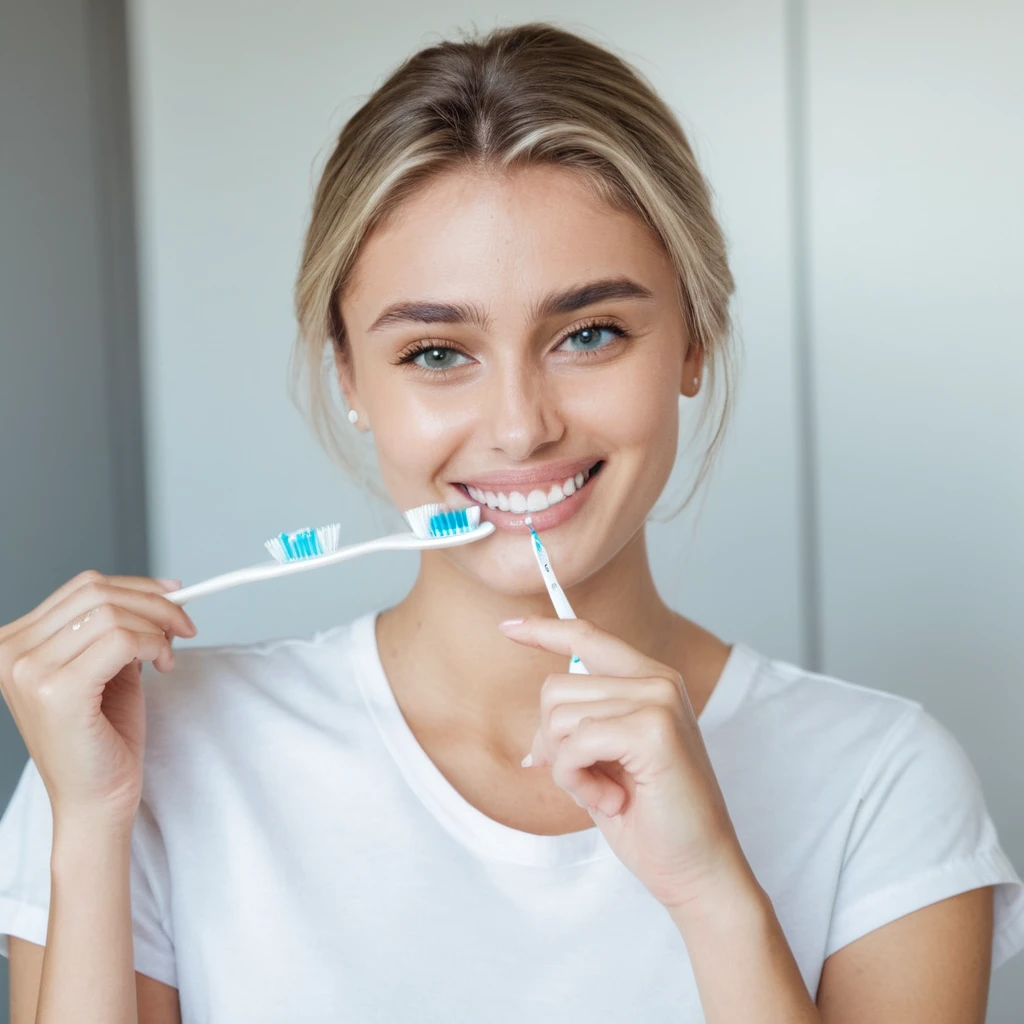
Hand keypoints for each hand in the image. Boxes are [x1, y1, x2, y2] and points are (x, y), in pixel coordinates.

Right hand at [0, 570, 196, 826]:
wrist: (95, 800)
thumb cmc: (102, 738)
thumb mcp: (108, 667)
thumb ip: (120, 627)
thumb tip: (163, 591)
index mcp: (15, 643)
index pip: (81, 587)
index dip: (136, 585)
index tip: (174, 594)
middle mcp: (11, 653)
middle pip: (96, 592)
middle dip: (154, 603)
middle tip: (184, 625)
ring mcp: (28, 671)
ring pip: (111, 613)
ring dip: (157, 627)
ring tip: (168, 655)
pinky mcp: (57, 691)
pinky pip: (121, 639)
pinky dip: (153, 645)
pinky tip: (162, 666)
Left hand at [499, 615, 750, 910]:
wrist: (698, 871)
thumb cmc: (650, 820)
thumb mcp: (604, 766)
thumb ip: (578, 733)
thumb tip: (535, 737)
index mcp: (648, 682)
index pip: (587, 637)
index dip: (544, 630)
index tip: (507, 628)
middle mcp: (657, 681)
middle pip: (556, 687)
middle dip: (551, 742)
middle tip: (585, 780)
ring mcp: (658, 701)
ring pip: (560, 717)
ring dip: (567, 768)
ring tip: (606, 793)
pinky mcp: (653, 729)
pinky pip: (575, 743)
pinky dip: (578, 781)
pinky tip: (614, 802)